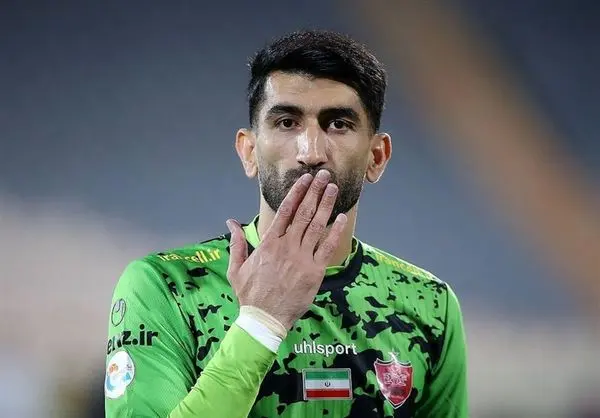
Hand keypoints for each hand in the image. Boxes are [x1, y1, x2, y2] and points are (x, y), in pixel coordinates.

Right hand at [226, 170, 346, 329]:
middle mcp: (287, 246)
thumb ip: (236, 243)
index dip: (296, 192)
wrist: (265, 318)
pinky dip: (336, 231)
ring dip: (326, 205)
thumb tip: (230, 223)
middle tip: (323, 176)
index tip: (304, 179)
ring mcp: (302, 258)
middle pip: (304, 213)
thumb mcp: (236, 268)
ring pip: (317, 226)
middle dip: (314, 192)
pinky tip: (342, 217)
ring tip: (333, 188)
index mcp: (269, 243)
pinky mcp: (315, 271)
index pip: (285, 211)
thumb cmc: (250, 294)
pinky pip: (328, 247)